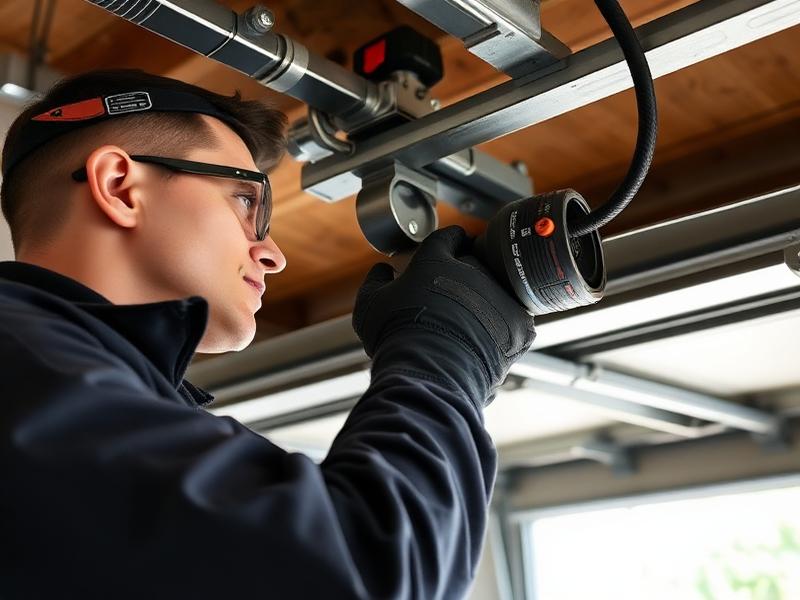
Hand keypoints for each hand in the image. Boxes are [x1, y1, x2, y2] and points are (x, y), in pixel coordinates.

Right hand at [353, 226, 535, 401]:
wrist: (431, 372)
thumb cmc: (397, 337)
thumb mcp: (370, 304)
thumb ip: (376, 280)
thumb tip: (381, 270)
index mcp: (437, 260)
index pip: (449, 237)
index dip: (450, 241)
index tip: (452, 246)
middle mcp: (472, 271)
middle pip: (476, 262)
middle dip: (469, 272)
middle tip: (458, 291)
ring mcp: (499, 296)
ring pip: (498, 289)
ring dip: (489, 300)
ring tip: (475, 321)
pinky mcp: (519, 324)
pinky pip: (516, 320)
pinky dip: (506, 329)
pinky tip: (491, 340)